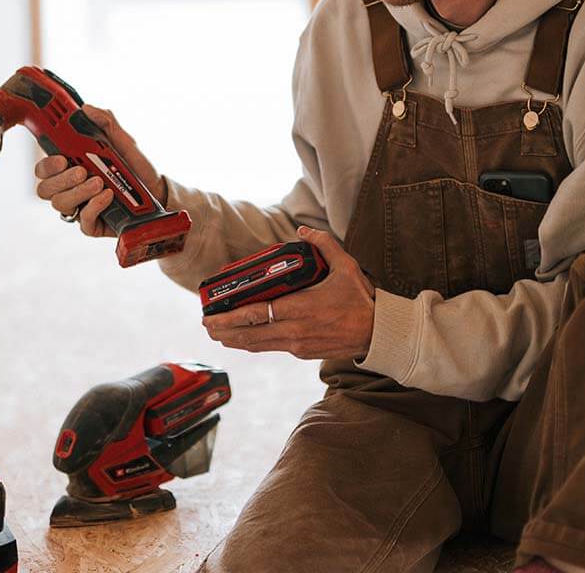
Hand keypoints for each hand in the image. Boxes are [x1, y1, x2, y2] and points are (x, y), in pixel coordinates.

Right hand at [34, 104, 166, 237]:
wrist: (158, 193)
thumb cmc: (137, 168)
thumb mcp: (125, 142)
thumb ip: (106, 123)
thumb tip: (86, 108)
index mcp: (72, 167)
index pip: (45, 168)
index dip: (46, 164)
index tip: (62, 158)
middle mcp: (71, 188)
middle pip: (45, 188)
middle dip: (61, 179)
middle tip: (82, 171)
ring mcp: (80, 207)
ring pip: (60, 204)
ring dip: (79, 191)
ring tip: (100, 183)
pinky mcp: (92, 225)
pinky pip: (83, 220)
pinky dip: (93, 206)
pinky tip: (108, 196)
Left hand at [203, 227, 375, 359]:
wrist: (378, 334)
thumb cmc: (361, 300)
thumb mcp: (345, 267)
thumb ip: (323, 245)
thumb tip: (303, 232)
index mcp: (301, 308)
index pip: (257, 313)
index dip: (231, 316)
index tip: (212, 313)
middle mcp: (295, 330)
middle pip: (249, 333)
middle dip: (224, 330)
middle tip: (207, 324)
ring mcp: (297, 344)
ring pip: (257, 345)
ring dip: (234, 339)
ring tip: (217, 333)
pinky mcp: (301, 352)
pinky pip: (270, 347)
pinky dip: (253, 343)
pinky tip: (242, 338)